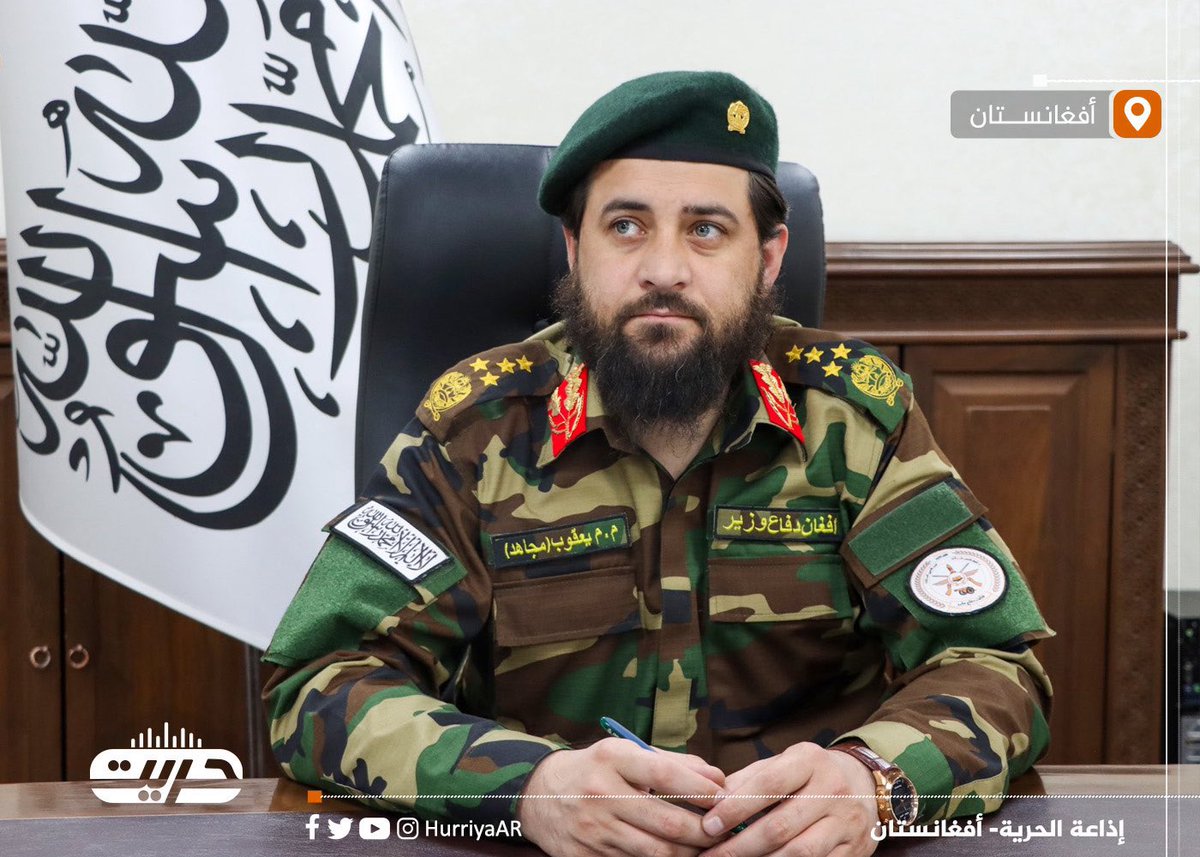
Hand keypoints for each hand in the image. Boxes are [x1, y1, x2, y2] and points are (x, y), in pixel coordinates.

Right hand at [517, 738, 727, 856]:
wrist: (538, 796)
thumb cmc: (595, 770)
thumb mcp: (625, 753)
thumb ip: (672, 763)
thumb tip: (717, 777)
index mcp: (612, 759)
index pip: (665, 775)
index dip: (700, 789)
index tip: (725, 796)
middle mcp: (601, 794)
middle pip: (666, 821)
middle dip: (704, 830)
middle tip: (725, 830)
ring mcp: (593, 830)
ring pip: (656, 851)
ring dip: (688, 852)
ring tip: (707, 846)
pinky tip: (676, 854)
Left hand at [698, 742, 878, 856]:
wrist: (866, 784)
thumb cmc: (810, 774)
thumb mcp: (783, 763)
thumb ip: (748, 779)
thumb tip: (711, 800)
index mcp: (810, 761)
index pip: (769, 784)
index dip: (737, 807)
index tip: (709, 825)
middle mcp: (832, 789)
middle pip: (781, 826)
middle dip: (740, 845)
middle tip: (711, 855)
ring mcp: (846, 821)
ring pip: (800, 852)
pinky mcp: (855, 848)